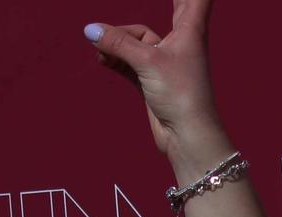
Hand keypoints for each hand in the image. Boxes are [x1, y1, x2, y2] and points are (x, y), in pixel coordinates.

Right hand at [84, 1, 225, 166]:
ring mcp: (166, 62)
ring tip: (99, 47)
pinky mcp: (153, 80)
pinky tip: (101, 57)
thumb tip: (90, 30)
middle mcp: (180, 44)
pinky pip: (128, 60)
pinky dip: (114, 58)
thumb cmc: (182, 96)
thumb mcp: (147, 63)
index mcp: (190, 32)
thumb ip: (118, 43)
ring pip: (137, 39)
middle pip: (171, 8)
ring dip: (117, 41)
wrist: (188, 138)